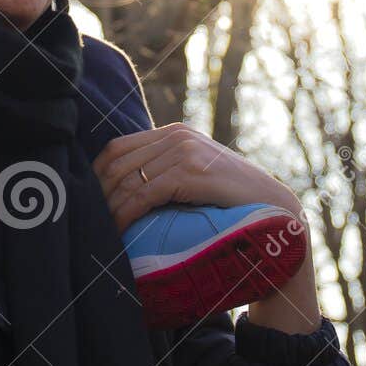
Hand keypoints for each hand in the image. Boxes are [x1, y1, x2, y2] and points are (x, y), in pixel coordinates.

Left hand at [93, 123, 302, 232]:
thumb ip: (168, 173)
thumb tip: (127, 193)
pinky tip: (120, 231)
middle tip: (88, 222)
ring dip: (108, 208)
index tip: (89, 204)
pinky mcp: (190, 172)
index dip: (97, 176)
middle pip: (116, 162)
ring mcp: (184, 151)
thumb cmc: (234, 202)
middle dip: (97, 194)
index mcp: (176, 133)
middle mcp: (177, 136)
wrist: (276, 210)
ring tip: (101, 232)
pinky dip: (125, 214)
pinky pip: (143, 194)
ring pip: (126, 179)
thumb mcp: (198, 178)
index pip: (118, 148)